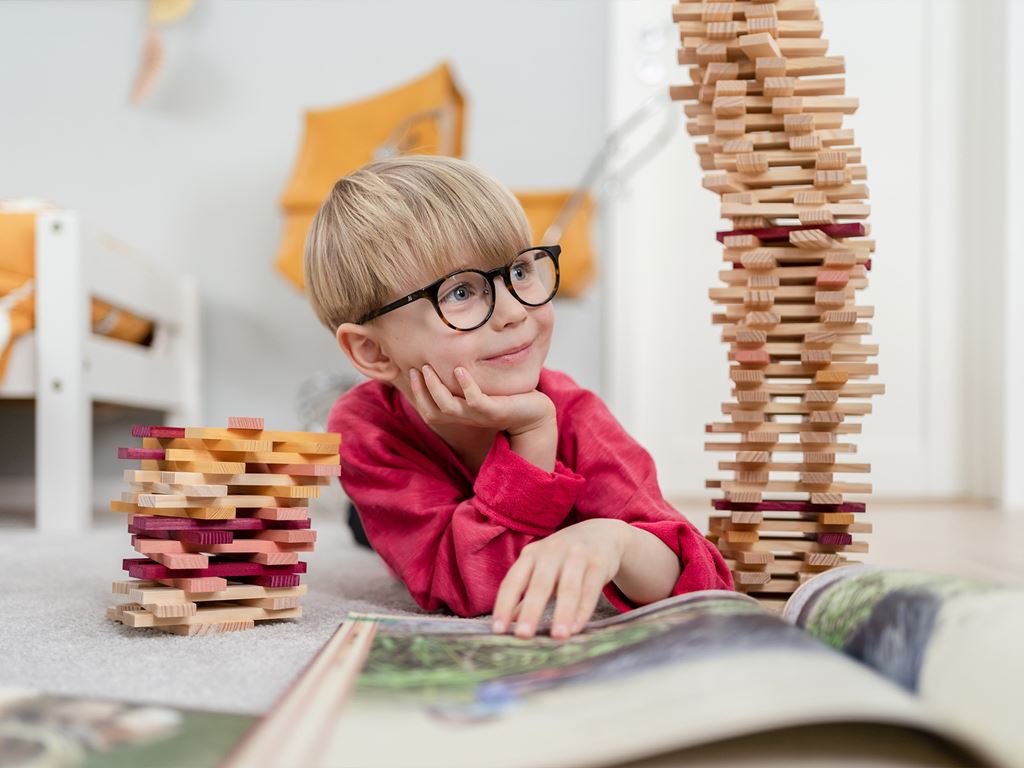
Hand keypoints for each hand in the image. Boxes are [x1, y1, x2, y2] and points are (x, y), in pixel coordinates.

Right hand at [408, 364, 554, 435]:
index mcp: (460, 415)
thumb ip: (466, 382)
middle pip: (433, 411)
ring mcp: (480, 416)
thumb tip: (451, 359)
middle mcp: (466, 418)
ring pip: (448, 406)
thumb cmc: (507, 399)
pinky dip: (466, 385)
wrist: (535, 414)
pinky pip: (475, 401)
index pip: (429, 412)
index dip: (417, 394)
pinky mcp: (495, 411)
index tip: (412, 371)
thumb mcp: (482, 390)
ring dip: (435, 387)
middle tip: (416, 367)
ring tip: (429, 368)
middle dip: (421, 390)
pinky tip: (460, 369)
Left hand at [491, 519, 629, 640]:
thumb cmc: (564, 558)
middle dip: (531, 610)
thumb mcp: (541, 569)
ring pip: (568, 588)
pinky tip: (577, 628)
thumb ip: (526, 593)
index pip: (513, 581)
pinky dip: (584, 609)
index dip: (504, 604)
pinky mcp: (599, 563)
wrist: (602, 533)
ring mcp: (576, 555)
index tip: (497, 630)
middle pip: (540, 584)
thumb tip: (507, 622)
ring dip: (562, 613)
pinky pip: (590, 589)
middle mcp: (552, 552)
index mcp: (531, 554)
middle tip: (523, 636)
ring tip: (558, 637)